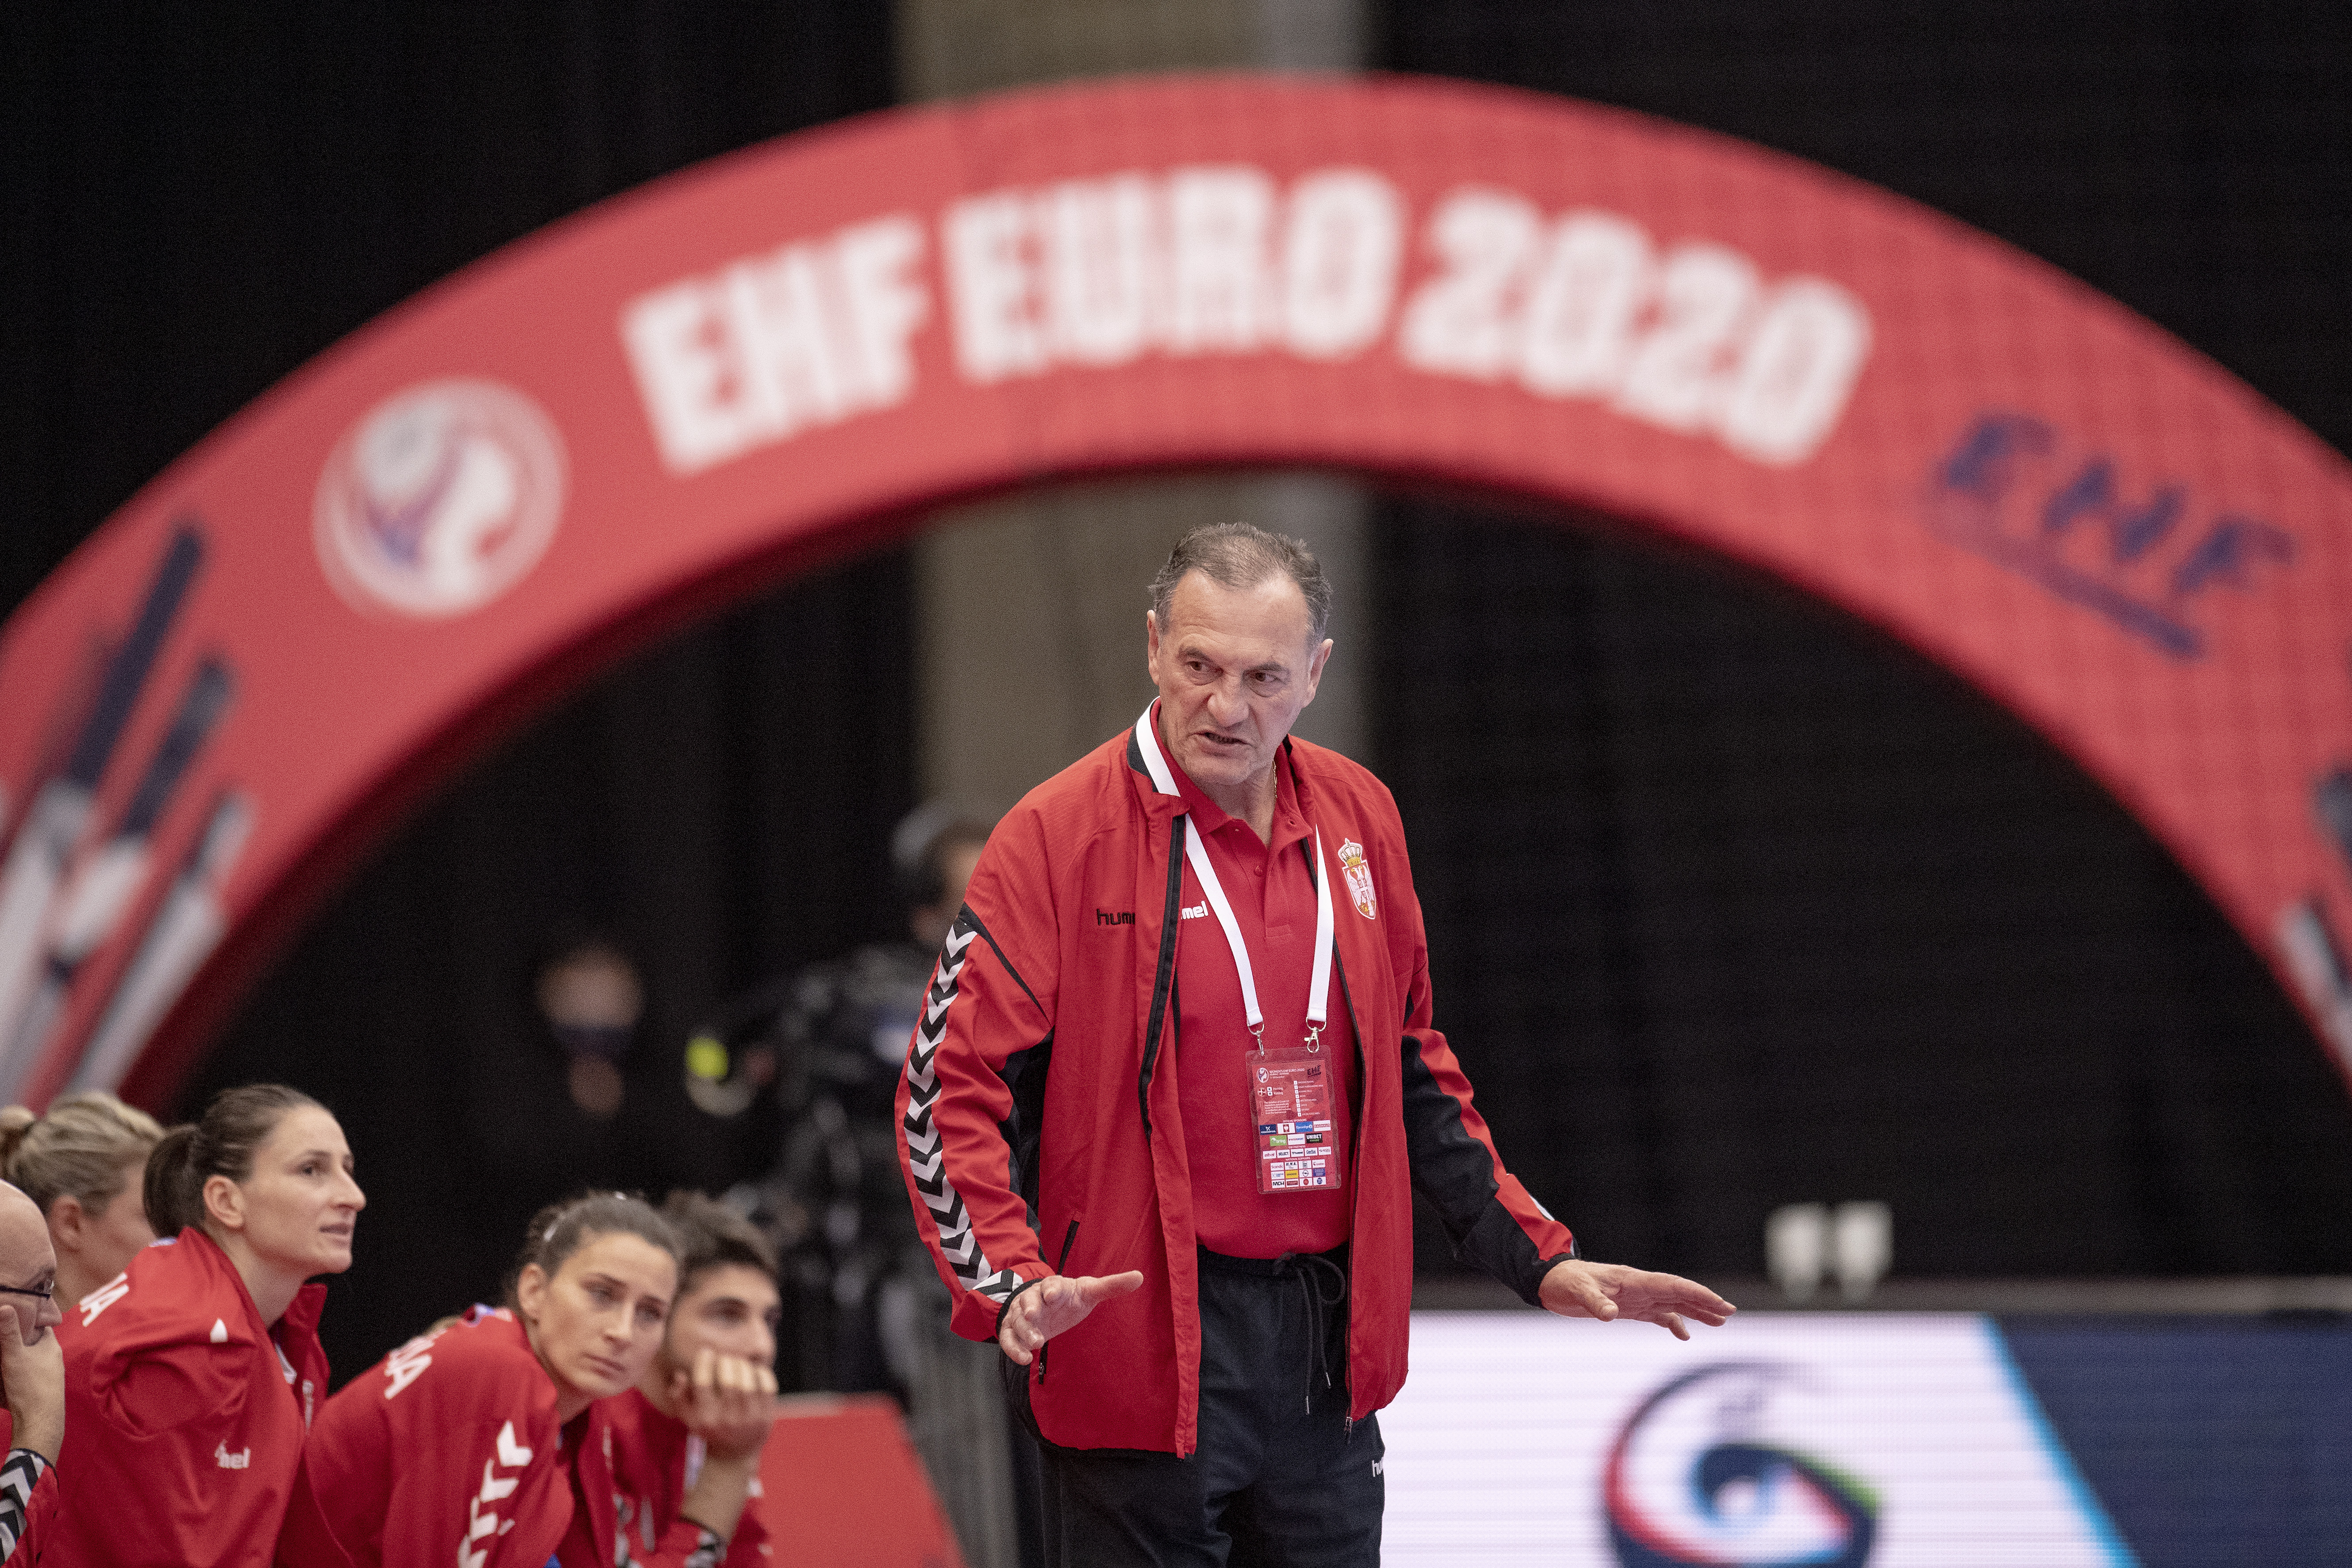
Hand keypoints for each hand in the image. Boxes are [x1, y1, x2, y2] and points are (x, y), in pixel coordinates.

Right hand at [0, 1305, 61, 1460]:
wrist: (40, 1421)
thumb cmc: (30, 1386)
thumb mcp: (14, 1355)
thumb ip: (8, 1332)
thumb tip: (5, 1306)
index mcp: (50, 1346)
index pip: (40, 1324)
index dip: (26, 1318)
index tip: (11, 1313)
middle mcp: (53, 1358)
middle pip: (33, 1342)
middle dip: (17, 1339)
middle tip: (1, 1334)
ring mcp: (48, 1374)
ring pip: (29, 1359)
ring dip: (15, 1357)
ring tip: (2, 1353)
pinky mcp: (41, 1389)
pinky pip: (27, 1375)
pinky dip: (16, 1372)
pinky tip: (5, 1375)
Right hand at [669, 1347, 779, 1462]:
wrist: (734, 1454)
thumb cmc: (709, 1427)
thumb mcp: (689, 1417)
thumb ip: (679, 1397)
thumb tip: (680, 1375)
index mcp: (704, 1418)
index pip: (702, 1383)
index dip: (703, 1362)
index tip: (706, 1351)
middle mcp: (725, 1420)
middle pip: (728, 1380)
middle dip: (725, 1361)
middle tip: (724, 1357)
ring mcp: (747, 1419)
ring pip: (747, 1382)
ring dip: (742, 1365)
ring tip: (738, 1362)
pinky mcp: (765, 1417)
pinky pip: (767, 1387)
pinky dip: (761, 1373)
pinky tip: (754, 1370)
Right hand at [997, 1272, 1143, 1364]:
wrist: (1045, 1306)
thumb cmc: (1069, 1298)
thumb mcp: (1088, 1291)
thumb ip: (1111, 1286)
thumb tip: (1140, 1276)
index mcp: (1054, 1286)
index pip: (1051, 1284)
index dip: (1052, 1289)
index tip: (1053, 1295)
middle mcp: (1034, 1297)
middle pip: (1028, 1300)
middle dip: (1031, 1309)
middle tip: (1035, 1317)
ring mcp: (1021, 1313)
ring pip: (1018, 1320)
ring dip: (1025, 1331)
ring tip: (1036, 1344)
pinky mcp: (1013, 1329)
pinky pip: (1008, 1338)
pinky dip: (1013, 1348)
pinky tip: (1024, 1359)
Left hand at [1539, 1260, 1734, 1340]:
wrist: (1552, 1281)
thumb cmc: (1566, 1282)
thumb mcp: (1578, 1291)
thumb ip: (1595, 1302)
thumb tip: (1608, 1315)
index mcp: (1634, 1280)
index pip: (1673, 1286)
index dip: (1697, 1294)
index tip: (1720, 1304)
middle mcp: (1640, 1287)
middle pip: (1679, 1293)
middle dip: (1704, 1302)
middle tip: (1729, 1313)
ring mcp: (1636, 1297)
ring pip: (1673, 1303)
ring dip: (1695, 1311)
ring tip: (1719, 1321)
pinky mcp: (1629, 1308)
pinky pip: (1657, 1315)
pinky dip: (1673, 1322)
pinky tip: (1684, 1334)